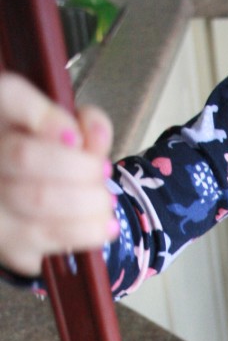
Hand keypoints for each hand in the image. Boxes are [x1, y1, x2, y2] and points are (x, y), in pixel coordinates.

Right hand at [0, 72, 117, 275]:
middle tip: (102, 173)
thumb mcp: (71, 137)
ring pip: (40, 199)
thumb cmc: (54, 168)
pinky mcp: (7, 243)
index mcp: (3, 119)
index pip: (9, 97)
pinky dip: (89, 230)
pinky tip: (104, 225)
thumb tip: (95, 133)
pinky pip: (51, 236)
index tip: (75, 137)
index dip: (42, 115)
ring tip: (105, 200)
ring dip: (90, 201)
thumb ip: (86, 127)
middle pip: (24, 156)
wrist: (29, 216)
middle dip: (80, 167)